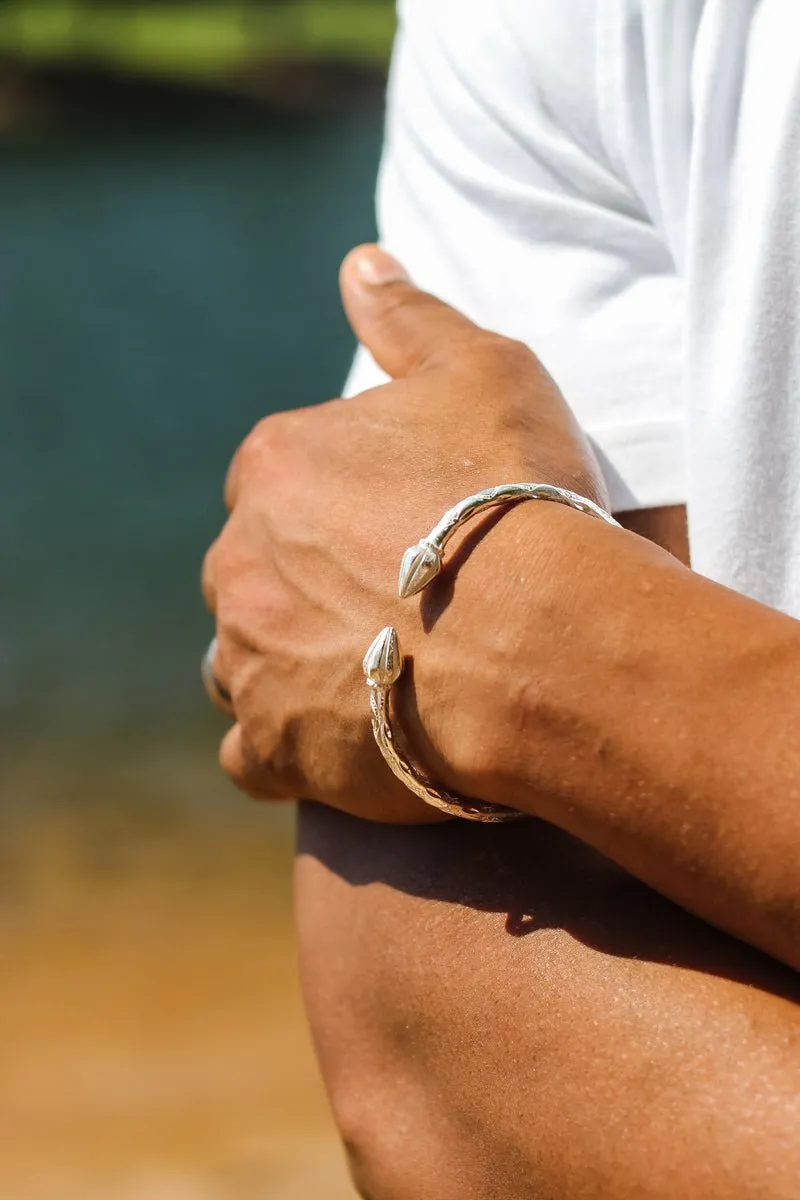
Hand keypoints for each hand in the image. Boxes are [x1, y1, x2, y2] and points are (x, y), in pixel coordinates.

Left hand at [202, 245, 605, 820]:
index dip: (333, 510)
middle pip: (250, 572)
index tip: (393, 535)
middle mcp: (238, 558)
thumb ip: (410, 315)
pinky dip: (285, 750)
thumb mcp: (482, 369)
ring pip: (237, 660)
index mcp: (275, 465)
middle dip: (299, 587)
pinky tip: (338, 744)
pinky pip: (251, 756)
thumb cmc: (519, 497)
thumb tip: (360, 261)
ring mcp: (249, 657)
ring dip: (281, 664)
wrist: (544, 635)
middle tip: (385, 609)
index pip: (274, 482)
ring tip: (362, 676)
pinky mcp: (275, 745)